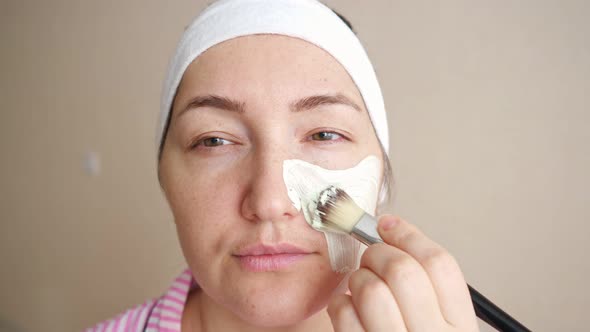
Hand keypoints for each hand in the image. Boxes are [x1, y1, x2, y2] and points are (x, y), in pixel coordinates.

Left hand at [327, 216, 478, 331]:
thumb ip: (429, 295)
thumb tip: (394, 238)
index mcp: (460, 331)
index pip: (440, 265)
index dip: (410, 235)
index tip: (389, 224)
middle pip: (402, 270)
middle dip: (378, 253)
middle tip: (372, 258)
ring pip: (369, 288)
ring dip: (357, 279)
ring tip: (360, 288)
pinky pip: (343, 313)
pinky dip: (340, 304)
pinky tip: (349, 311)